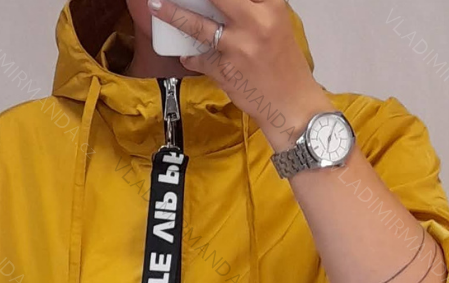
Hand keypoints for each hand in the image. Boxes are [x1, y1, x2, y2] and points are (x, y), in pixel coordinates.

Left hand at [148, 0, 332, 148]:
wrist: (291, 106)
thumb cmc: (285, 67)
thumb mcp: (276, 27)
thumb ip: (253, 11)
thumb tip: (223, 5)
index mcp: (271, 7)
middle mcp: (254, 23)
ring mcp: (237, 47)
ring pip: (197, 25)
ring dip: (173, 14)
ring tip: (157, 6)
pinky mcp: (224, 70)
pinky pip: (199, 58)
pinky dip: (192, 56)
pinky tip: (187, 55)